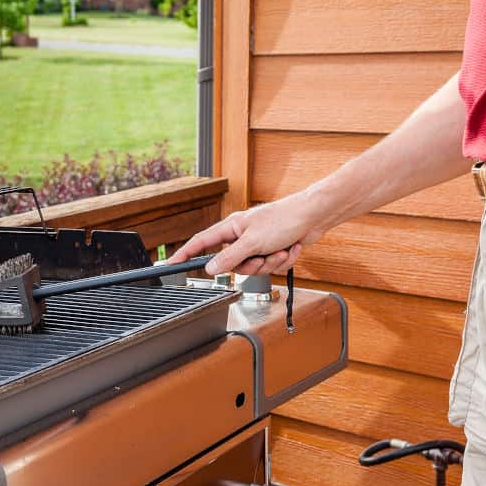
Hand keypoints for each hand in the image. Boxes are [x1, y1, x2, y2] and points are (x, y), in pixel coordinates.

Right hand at [168, 193, 329, 275]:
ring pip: (254, 269)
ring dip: (271, 263)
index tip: (171, 264)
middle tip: (262, 257)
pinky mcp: (272, 251)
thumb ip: (229, 257)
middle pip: (233, 265)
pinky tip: (291, 248)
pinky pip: (270, 267)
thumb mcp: (253, 242)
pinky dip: (283, 261)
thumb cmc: (284, 219)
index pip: (201, 242)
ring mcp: (257, 245)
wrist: (314, 217)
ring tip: (281, 249)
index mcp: (231, 228)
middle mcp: (242, 236)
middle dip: (252, 266)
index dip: (185, 254)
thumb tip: (209, 269)